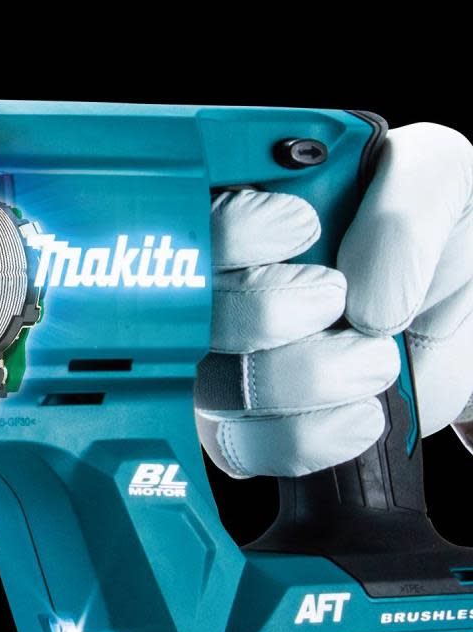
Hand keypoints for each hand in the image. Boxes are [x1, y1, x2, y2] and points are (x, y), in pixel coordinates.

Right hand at [196, 123, 472, 477]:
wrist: (463, 318)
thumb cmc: (432, 239)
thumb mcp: (437, 183)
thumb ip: (403, 215)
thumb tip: (362, 298)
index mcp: (246, 213)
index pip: (190, 222)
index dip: (229, 231)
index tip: (300, 229)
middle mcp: (222, 290)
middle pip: (187, 314)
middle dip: (267, 310)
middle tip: (335, 296)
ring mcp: (229, 362)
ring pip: (215, 388)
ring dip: (304, 378)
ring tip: (374, 359)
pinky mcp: (254, 424)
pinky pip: (245, 448)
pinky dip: (309, 437)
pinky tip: (360, 412)